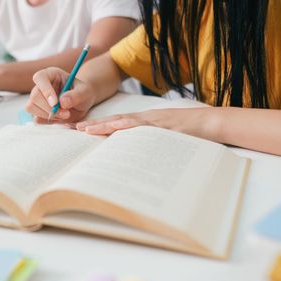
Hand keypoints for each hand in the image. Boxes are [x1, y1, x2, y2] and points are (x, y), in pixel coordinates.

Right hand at [25, 67, 96, 123]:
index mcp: (51, 74)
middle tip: (66, 113)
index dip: (46, 91)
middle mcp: (41, 85)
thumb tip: (62, 102)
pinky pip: (36, 118)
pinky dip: (47, 121)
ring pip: (31, 107)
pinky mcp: (39, 111)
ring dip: (48, 115)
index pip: (40, 78)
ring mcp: (38, 99)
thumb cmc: (83, 92)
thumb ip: (75, 95)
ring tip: (65, 115)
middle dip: (49, 108)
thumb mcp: (84, 91)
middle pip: (34, 96)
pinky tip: (59, 118)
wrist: (82, 102)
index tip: (55, 103)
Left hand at [76, 107, 216, 137]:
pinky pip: (139, 125)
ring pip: (121, 122)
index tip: (80, 131)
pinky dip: (125, 126)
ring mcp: (150, 121)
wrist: (207, 123)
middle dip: (92, 126)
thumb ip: (146, 145)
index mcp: (142, 124)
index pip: (115, 125)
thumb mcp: (163, 140)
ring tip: (84, 129)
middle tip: (73, 130)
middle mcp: (142, 120)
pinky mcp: (159, 124)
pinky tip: (112, 127)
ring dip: (102, 125)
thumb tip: (131, 160)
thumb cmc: (186, 134)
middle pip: (112, 122)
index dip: (97, 127)